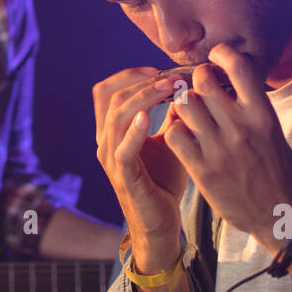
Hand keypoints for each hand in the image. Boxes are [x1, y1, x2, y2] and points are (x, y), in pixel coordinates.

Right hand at [93, 66, 189, 269]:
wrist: (162, 223)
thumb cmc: (163, 181)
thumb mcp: (170, 141)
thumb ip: (172, 116)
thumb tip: (186, 88)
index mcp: (112, 131)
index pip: (107, 90)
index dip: (129, 74)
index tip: (159, 69)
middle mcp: (105, 142)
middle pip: (111, 97)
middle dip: (141, 82)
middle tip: (172, 77)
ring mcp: (111, 159)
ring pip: (116, 116)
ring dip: (143, 97)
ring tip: (168, 88)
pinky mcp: (123, 177)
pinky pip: (122, 149)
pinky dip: (133, 130)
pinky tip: (147, 116)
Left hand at [160, 43, 291, 251]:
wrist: (283, 217)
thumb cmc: (280, 172)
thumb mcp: (273, 132)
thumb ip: (251, 108)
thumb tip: (231, 82)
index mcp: (262, 114)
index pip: (239, 66)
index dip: (222, 54)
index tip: (215, 57)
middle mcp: (241, 127)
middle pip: (203, 81)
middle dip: (195, 79)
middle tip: (195, 88)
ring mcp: (220, 148)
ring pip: (184, 104)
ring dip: (182, 104)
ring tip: (187, 113)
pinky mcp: (203, 170)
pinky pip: (175, 135)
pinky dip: (175, 131)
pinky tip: (182, 136)